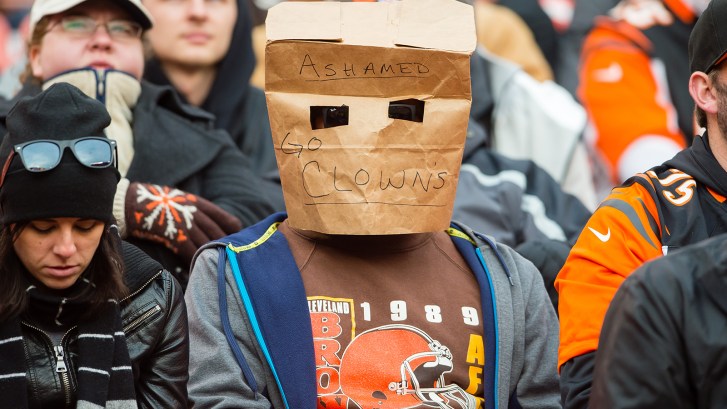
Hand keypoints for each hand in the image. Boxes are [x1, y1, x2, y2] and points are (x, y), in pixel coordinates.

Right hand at [125, 182, 241, 262]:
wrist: (131, 202)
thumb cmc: (155, 202)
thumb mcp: (181, 199)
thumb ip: (195, 210)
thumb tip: (207, 223)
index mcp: (200, 204)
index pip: (228, 220)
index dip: (235, 233)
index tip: (239, 242)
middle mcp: (196, 214)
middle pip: (219, 234)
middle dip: (227, 248)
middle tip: (232, 260)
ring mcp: (187, 225)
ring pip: (208, 244)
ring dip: (214, 257)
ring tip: (220, 268)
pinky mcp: (176, 236)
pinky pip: (192, 253)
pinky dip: (197, 262)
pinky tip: (201, 270)